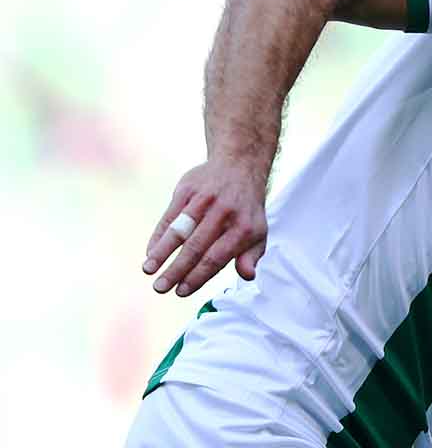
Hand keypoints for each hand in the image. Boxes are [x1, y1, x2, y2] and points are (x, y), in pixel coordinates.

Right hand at [142, 161, 267, 296]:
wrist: (239, 164)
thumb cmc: (246, 208)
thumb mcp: (258, 231)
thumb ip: (252, 256)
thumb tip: (248, 276)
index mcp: (243, 227)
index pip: (217, 257)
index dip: (198, 276)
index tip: (181, 292)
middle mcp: (224, 212)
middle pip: (196, 247)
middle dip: (176, 270)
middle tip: (160, 288)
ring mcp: (204, 199)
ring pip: (179, 230)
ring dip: (161, 252)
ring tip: (148, 270)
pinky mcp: (187, 189)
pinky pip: (170, 215)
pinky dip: (159, 235)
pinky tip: (150, 252)